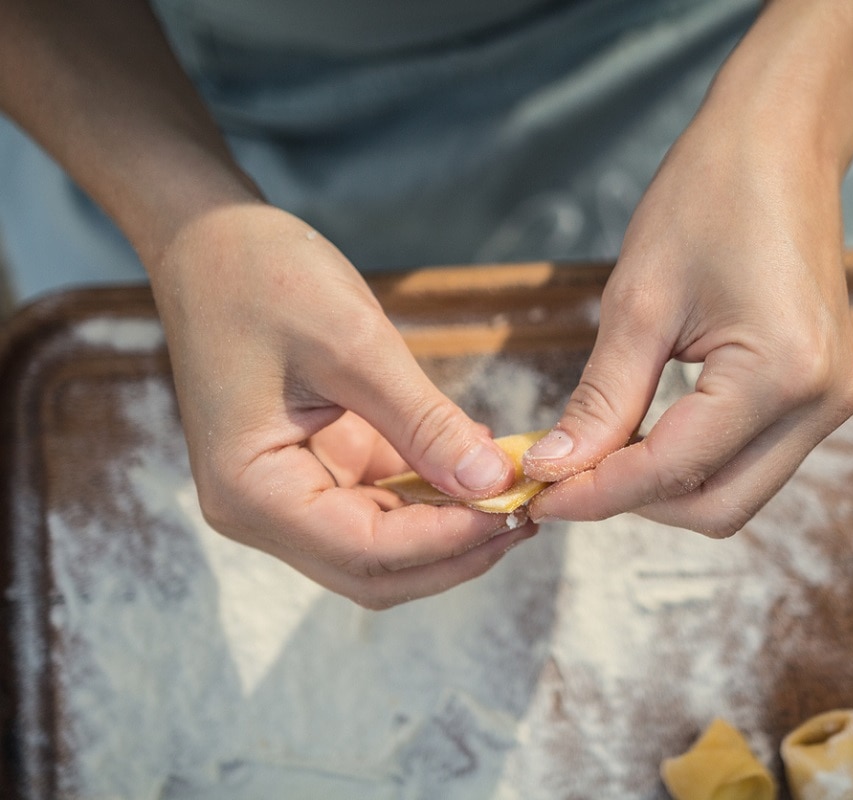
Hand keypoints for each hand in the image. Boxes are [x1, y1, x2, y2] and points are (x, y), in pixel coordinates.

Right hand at [152, 203, 535, 607]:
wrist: (213, 241)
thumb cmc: (264, 279)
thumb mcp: (354, 346)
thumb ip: (424, 423)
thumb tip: (492, 484)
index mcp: (252, 491)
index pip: (366, 551)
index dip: (449, 541)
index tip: (518, 509)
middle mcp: (260, 511)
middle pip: (375, 569)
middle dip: (455, 551)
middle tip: (529, 515)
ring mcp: (285, 495)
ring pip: (383, 547)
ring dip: (450, 529)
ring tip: (518, 494)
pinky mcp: (312, 469)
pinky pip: (381, 504)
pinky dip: (433, 496)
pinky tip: (483, 470)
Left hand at [523, 92, 852, 535]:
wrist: (779, 141)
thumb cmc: (709, 196)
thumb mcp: (639, 301)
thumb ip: (602, 400)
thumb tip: (556, 469)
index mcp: (780, 373)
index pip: (673, 471)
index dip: (596, 492)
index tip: (536, 493)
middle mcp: (822, 402)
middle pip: (717, 508)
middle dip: (633, 502)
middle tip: (564, 477)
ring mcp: (833, 401)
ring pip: (737, 494)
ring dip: (665, 488)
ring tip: (600, 453)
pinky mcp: (825, 394)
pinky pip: (754, 460)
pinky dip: (696, 462)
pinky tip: (647, 434)